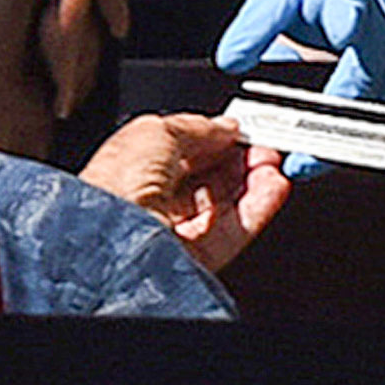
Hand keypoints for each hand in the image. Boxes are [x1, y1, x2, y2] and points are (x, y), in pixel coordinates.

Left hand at [77, 112, 291, 273]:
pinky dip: (257, 208)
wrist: (112, 239)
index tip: (239, 128)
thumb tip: (223, 126)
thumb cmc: (114, 185)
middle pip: (207, 179)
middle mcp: (151, 202)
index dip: (213, 138)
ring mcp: (174, 232)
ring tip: (272, 163)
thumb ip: (194, 126)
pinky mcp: (195, 259)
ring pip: (223, 205)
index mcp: (131, 167)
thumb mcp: (155, 131)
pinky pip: (233, 231)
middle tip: (262, 144)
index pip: (182, 152)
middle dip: (238, 159)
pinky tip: (273, 186)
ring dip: (252, 180)